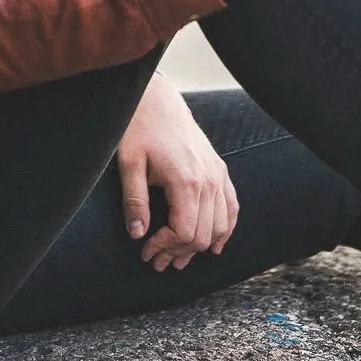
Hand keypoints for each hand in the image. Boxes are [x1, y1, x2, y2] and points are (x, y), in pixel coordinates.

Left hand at [117, 74, 238, 270]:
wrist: (157, 99)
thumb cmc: (140, 127)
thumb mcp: (129, 164)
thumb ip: (134, 201)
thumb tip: (137, 234)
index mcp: (186, 180)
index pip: (185, 232)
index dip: (165, 248)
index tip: (147, 252)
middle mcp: (208, 179)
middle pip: (203, 234)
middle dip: (179, 253)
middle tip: (157, 261)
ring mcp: (217, 174)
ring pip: (220, 225)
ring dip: (200, 246)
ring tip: (178, 258)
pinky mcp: (219, 169)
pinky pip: (232, 206)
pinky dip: (226, 228)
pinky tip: (216, 245)